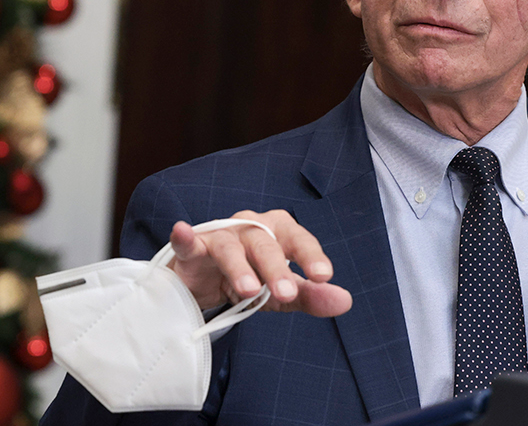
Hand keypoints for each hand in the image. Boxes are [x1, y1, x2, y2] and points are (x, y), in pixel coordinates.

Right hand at [167, 210, 352, 317]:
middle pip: (265, 244)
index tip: (323, 276)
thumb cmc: (251, 278)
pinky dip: (185, 236)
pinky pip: (189, 241)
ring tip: (248, 290)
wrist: (205, 282)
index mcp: (277, 231)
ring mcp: (219, 236)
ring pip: (230, 248)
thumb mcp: (282, 292)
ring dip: (239, 267)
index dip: (310, 256)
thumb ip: (310, 296)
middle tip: (286, 293)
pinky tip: (183, 231)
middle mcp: (249, 227)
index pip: (297, 239)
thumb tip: (344, 301)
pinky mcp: (192, 249)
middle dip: (276, 268)